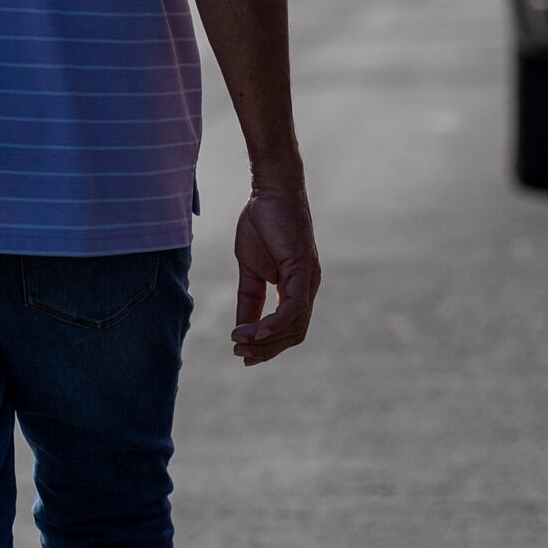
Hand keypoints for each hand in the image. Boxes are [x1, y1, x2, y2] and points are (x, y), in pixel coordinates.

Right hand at [232, 183, 319, 363]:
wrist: (269, 191)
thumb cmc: (261, 224)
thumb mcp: (250, 270)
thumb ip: (248, 299)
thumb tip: (242, 328)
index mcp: (297, 289)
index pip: (289, 329)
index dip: (268, 347)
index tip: (243, 355)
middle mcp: (307, 288)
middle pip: (294, 334)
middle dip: (267, 350)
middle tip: (240, 354)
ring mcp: (308, 279)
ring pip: (295, 325)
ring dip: (266, 339)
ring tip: (239, 341)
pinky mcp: (302, 268)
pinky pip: (293, 306)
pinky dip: (274, 322)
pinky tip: (253, 330)